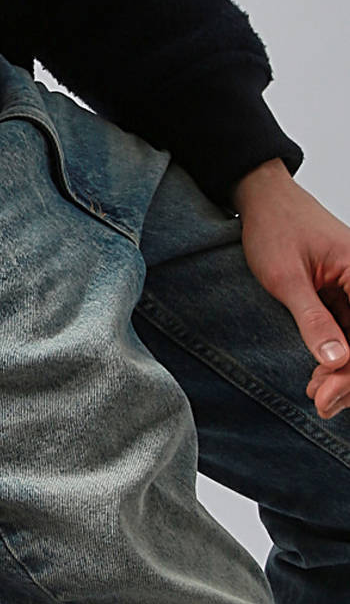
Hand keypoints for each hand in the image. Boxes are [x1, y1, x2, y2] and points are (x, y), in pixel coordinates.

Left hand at [232, 158, 349, 418]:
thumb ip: (313, 320)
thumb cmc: (273, 228)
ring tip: (317, 396)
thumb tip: (338, 361)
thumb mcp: (286, 278)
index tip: (327, 392)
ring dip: (345, 373)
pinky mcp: (346, 294)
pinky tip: (317, 378)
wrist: (262, 199)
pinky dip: (338, 357)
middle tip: (320, 403)